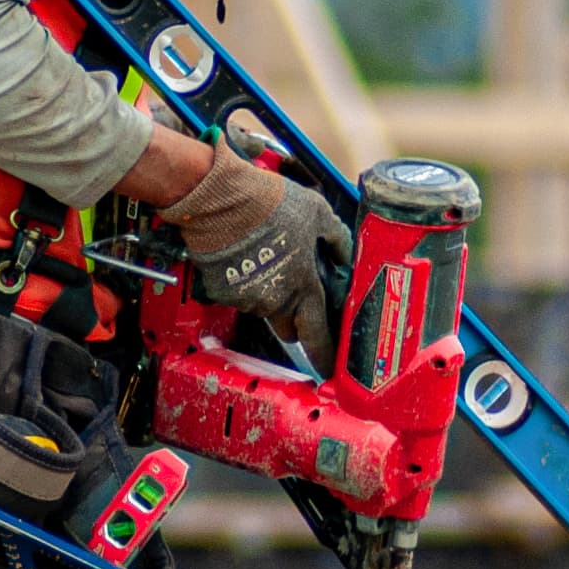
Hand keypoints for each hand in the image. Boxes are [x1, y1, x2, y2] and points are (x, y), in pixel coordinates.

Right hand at [160, 140, 350, 373]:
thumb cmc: (271, 204)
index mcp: (303, 286)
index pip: (316, 335)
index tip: (328, 369)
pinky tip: (244, 257)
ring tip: (264, 257)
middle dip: (292, 318)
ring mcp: (246, 298)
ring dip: (266, 293)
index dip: (324, 355)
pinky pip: (238, 295)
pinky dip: (243, 282)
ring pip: (262, 308)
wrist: (222, 199)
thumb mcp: (317, 213)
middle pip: (287, 329)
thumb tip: (346, 255)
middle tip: (293, 290)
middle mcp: (275, 300)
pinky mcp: (222, 291)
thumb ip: (336, 239)